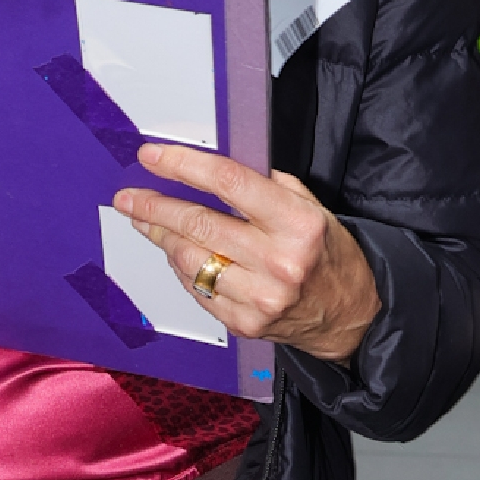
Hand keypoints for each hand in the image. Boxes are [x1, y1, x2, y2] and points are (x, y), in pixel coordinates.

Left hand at [111, 144, 380, 366]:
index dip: (184, 166)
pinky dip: (183, 269)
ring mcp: (261, 298)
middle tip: (129, 196)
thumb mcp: (311, 208)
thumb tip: (211, 168)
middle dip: (155, 206)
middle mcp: (279, 262)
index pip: (229, 183)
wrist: (350, 314)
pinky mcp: (246, 323)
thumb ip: (267, 186)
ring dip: (162, 238)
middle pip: (200, 224)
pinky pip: (198, 290)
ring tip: (148, 222)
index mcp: (298, 224)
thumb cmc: (327, 254)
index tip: (152, 156)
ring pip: (191, 261)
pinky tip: (178, 254)